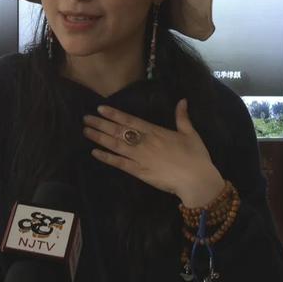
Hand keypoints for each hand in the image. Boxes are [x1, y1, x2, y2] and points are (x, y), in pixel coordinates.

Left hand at [83, 98, 224, 206]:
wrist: (196, 181)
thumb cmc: (196, 156)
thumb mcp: (191, 133)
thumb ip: (183, 117)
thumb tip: (182, 100)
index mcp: (155, 132)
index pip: (130, 120)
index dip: (114, 114)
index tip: (100, 108)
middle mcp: (144, 143)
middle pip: (118, 131)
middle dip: (101, 124)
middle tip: (85, 118)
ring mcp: (140, 158)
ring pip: (115, 146)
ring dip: (99, 138)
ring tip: (86, 131)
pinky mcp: (139, 172)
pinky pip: (119, 164)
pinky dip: (107, 158)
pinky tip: (95, 152)